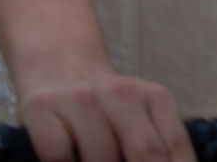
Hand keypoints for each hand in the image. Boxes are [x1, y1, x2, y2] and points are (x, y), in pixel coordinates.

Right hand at [16, 61, 191, 161]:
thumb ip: (158, 146)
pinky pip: (59, 155)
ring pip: (100, 158)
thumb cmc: (106, 106)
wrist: (59, 64)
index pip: (174, 147)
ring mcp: (81, 100)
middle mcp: (120, 94)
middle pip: (144, 152)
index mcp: (154, 97)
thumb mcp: (141, 115)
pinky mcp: (42, 109)